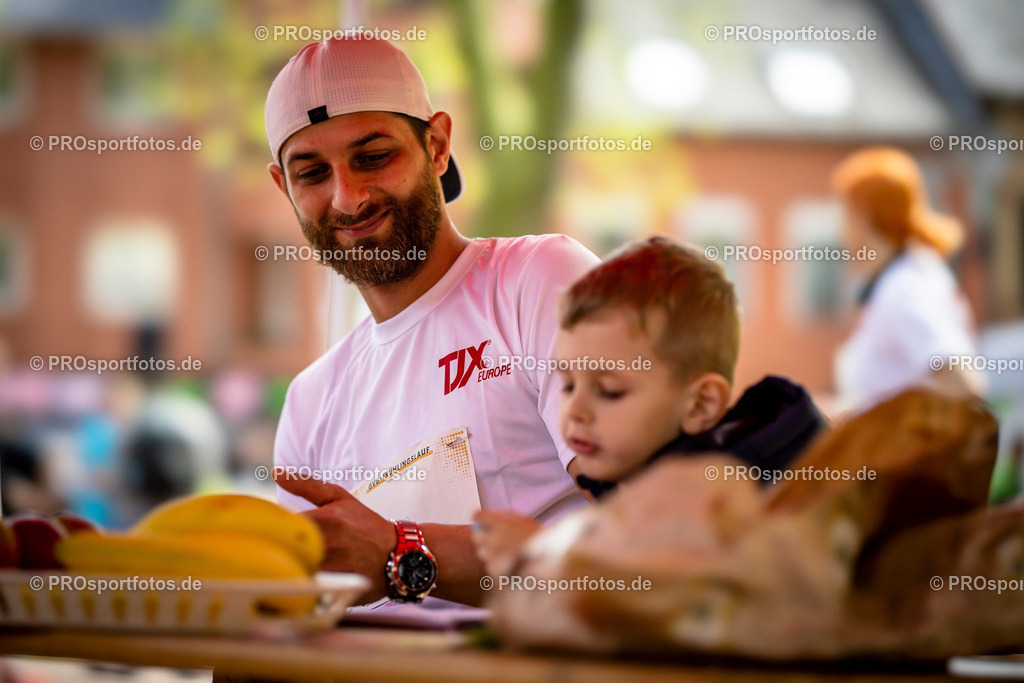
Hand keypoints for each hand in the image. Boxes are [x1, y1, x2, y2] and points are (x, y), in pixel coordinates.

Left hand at [273, 467, 395, 601]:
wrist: (398, 553)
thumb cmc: (365, 524)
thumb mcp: (339, 498)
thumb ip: (306, 485)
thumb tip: (275, 472)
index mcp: (324, 519)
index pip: (282, 526)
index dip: (274, 532)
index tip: (273, 535)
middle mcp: (328, 543)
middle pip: (285, 551)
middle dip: (279, 553)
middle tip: (279, 554)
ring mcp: (332, 569)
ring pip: (294, 572)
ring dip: (288, 571)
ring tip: (290, 570)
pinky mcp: (336, 590)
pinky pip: (307, 591)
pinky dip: (301, 588)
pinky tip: (303, 585)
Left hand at [471, 509, 540, 577]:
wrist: (549, 561)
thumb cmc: (538, 538)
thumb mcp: (523, 520)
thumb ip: (504, 516)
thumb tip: (487, 515)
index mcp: (501, 525)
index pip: (478, 517)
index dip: (480, 517)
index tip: (483, 519)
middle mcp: (494, 540)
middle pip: (476, 536)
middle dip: (483, 535)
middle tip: (494, 537)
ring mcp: (494, 557)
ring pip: (481, 551)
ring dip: (489, 550)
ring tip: (505, 551)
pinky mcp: (495, 571)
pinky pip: (489, 564)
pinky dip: (496, 563)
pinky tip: (509, 561)